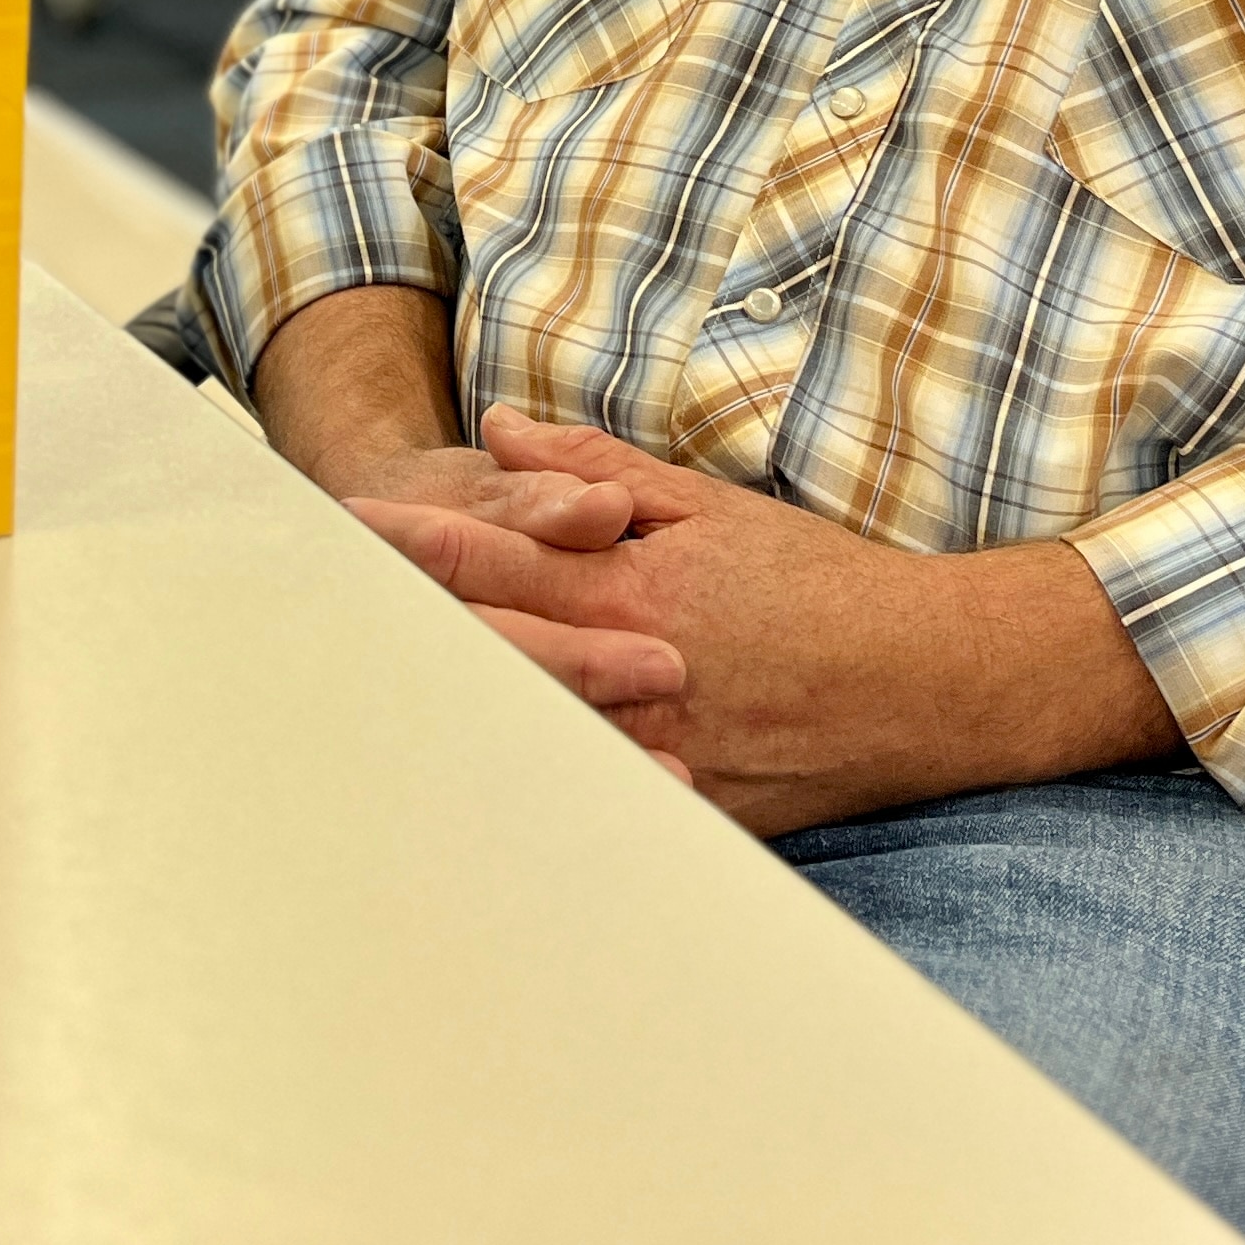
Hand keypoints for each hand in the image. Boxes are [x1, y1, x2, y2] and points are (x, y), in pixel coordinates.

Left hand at [349, 404, 1176, 835]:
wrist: (931, 679)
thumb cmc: (822, 586)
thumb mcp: (711, 506)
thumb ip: (599, 472)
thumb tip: (501, 431)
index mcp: (633, 586)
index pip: (499, 563)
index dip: (415, 545)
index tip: (344, 528)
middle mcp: (636, 670)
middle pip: (492, 656)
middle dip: (404, 630)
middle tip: (313, 611)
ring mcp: (659, 750)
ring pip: (531, 738)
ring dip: (449, 718)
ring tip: (358, 709)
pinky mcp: (689, 813)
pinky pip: (595, 809)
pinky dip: (533, 800)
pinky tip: (464, 804)